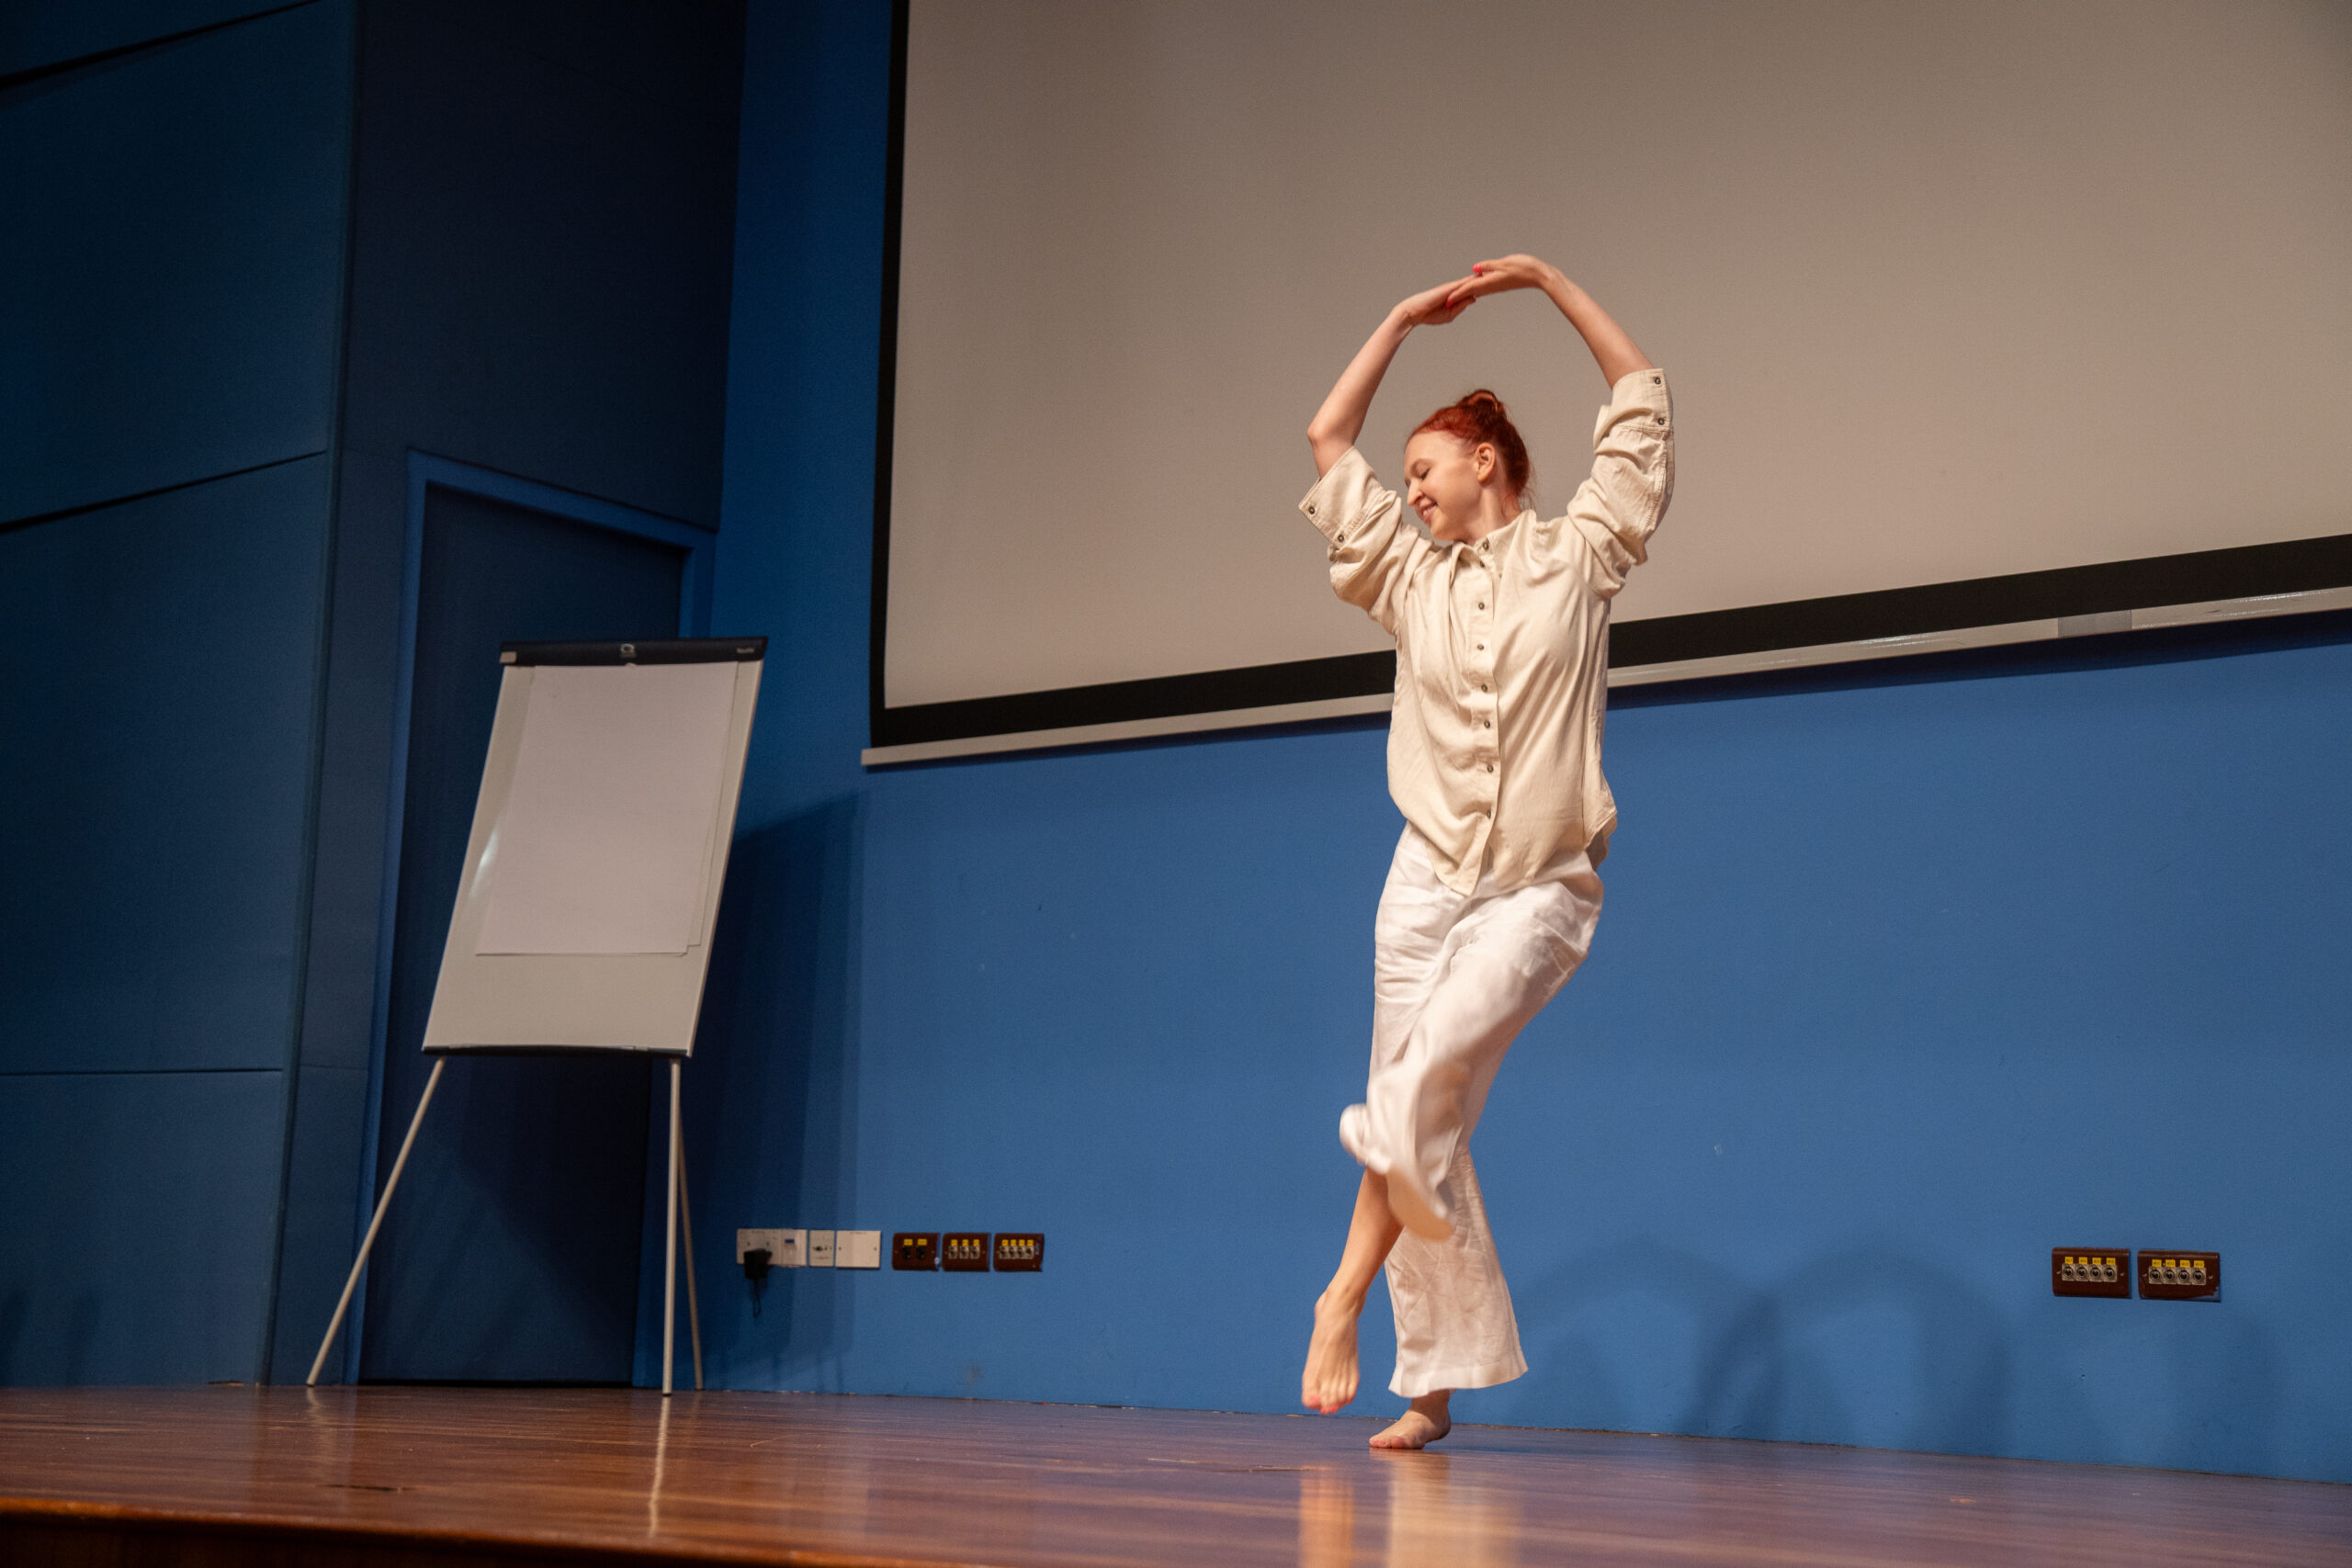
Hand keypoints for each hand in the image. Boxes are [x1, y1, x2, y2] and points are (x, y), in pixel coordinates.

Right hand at [1393, 274, 1484, 327]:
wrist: (1414, 312)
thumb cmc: (1428, 315)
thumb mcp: (1449, 315)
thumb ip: (1461, 307)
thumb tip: (1473, 299)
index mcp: (1454, 297)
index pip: (1469, 291)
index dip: (1480, 286)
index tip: (1491, 282)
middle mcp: (1453, 290)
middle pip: (1470, 283)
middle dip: (1482, 278)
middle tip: (1495, 271)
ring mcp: (1451, 288)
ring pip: (1468, 281)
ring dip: (1479, 277)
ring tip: (1491, 270)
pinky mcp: (1448, 288)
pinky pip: (1462, 284)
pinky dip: (1471, 280)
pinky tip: (1480, 276)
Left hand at [1444, 253, 1561, 308]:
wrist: (1539, 275)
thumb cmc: (1524, 268)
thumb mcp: (1504, 263)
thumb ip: (1488, 266)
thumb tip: (1475, 269)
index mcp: (1490, 282)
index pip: (1469, 288)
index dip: (1456, 294)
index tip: (1446, 301)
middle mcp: (1491, 286)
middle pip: (1470, 292)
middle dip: (1458, 297)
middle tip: (1445, 303)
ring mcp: (1496, 285)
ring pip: (1476, 290)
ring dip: (1465, 294)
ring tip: (1455, 298)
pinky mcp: (1501, 284)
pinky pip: (1484, 287)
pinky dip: (1475, 289)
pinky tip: (1473, 290)